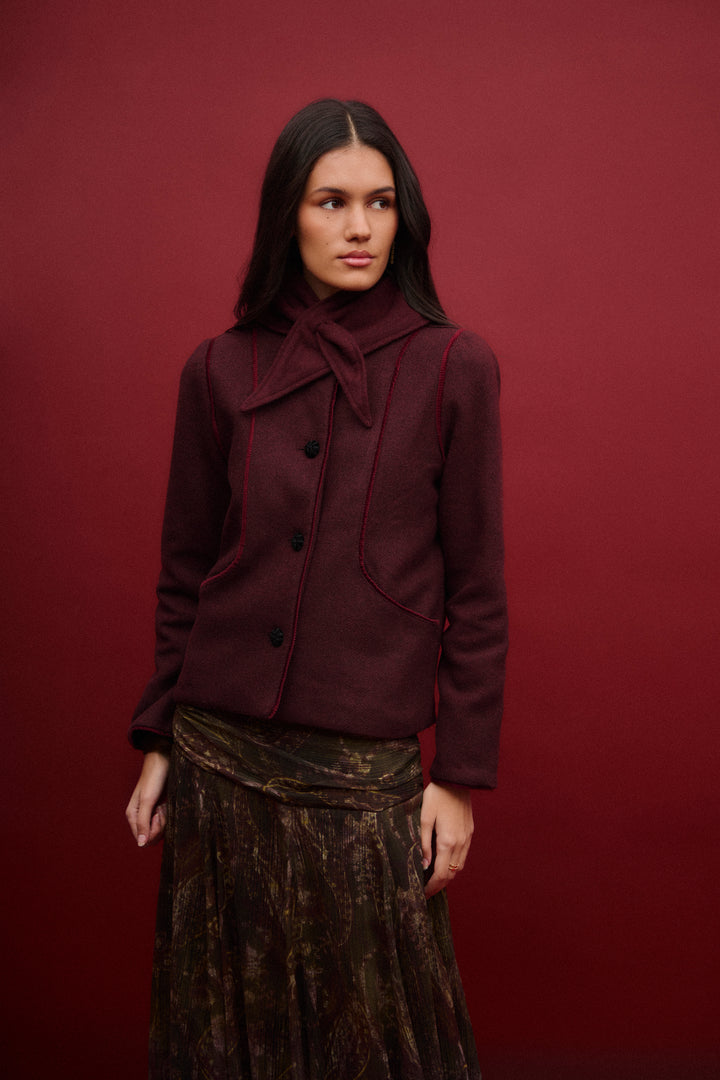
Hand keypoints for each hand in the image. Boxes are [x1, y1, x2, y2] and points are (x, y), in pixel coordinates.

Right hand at [125, 749, 170, 846]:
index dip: (153, 831)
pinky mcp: (159, 808)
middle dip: (160, 825)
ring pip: (159, 829)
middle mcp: (139, 816)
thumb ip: (143, 823)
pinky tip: (167, 803)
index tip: (158, 814)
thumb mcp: (148, 800)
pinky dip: (168, 814)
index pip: (143, 839)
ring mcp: (150, 813)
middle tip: (162, 808)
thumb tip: (141, 844)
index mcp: (132, 816)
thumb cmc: (153, 778)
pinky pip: (165, 821)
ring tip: (165, 804)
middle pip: (151, 836)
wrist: (163, 759)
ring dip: (165, 819)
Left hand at [420, 780, 473, 897]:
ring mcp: (467, 838)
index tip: (423, 893)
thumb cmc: (437, 796)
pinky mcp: (469, 832)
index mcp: (447, 841)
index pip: (441, 874)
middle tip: (427, 891)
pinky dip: (454, 864)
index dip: (432, 887)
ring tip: (434, 880)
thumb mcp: (424, 818)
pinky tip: (445, 863)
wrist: (456, 780)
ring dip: (448, 876)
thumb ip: (424, 843)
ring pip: (459, 866)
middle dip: (439, 885)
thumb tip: (424, 865)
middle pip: (451, 874)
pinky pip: (463, 855)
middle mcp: (460, 843)